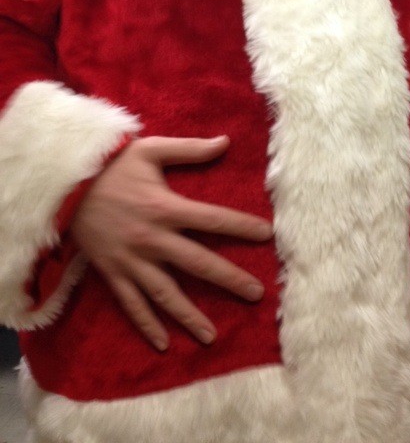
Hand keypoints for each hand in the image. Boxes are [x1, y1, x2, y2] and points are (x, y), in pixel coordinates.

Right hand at [70, 134, 272, 350]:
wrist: (65, 186)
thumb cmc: (112, 166)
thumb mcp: (151, 149)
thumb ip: (189, 149)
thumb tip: (226, 142)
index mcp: (165, 207)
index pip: (212, 220)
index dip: (240, 227)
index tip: (267, 235)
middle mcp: (152, 239)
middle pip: (198, 263)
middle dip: (229, 279)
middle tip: (256, 294)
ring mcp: (131, 260)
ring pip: (165, 294)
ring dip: (189, 316)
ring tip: (211, 336)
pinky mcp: (113, 273)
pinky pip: (131, 304)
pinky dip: (146, 325)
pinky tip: (162, 344)